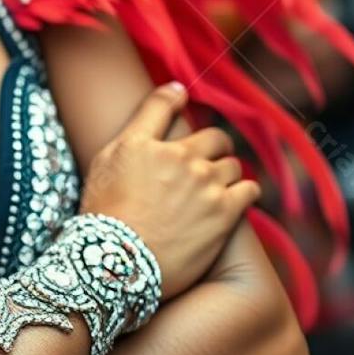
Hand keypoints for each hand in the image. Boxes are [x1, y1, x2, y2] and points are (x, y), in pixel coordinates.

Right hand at [80, 81, 260, 299]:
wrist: (116, 264)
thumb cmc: (104, 215)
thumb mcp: (104, 161)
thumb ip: (139, 124)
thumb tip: (175, 90)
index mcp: (144, 142)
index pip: (165, 102)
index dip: (175, 97)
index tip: (180, 98)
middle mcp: (179, 157)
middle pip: (214, 137)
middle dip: (213, 147)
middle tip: (207, 162)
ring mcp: (205, 184)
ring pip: (233, 165)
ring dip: (226, 174)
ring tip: (215, 191)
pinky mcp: (224, 213)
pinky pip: (249, 190)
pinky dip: (243, 192)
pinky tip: (233, 202)